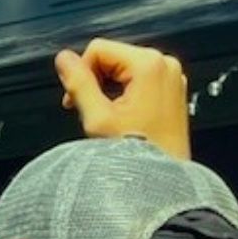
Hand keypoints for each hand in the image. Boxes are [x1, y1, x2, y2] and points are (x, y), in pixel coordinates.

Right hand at [56, 39, 190, 158]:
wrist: (162, 189)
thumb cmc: (136, 160)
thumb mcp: (98, 119)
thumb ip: (78, 84)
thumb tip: (63, 59)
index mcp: (149, 65)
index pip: (99, 49)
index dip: (80, 73)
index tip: (73, 102)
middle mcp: (165, 65)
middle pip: (114, 58)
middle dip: (96, 82)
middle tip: (88, 114)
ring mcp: (172, 78)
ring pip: (126, 71)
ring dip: (109, 91)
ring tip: (106, 121)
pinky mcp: (174, 93)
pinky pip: (142, 83)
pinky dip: (126, 97)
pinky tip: (122, 122)